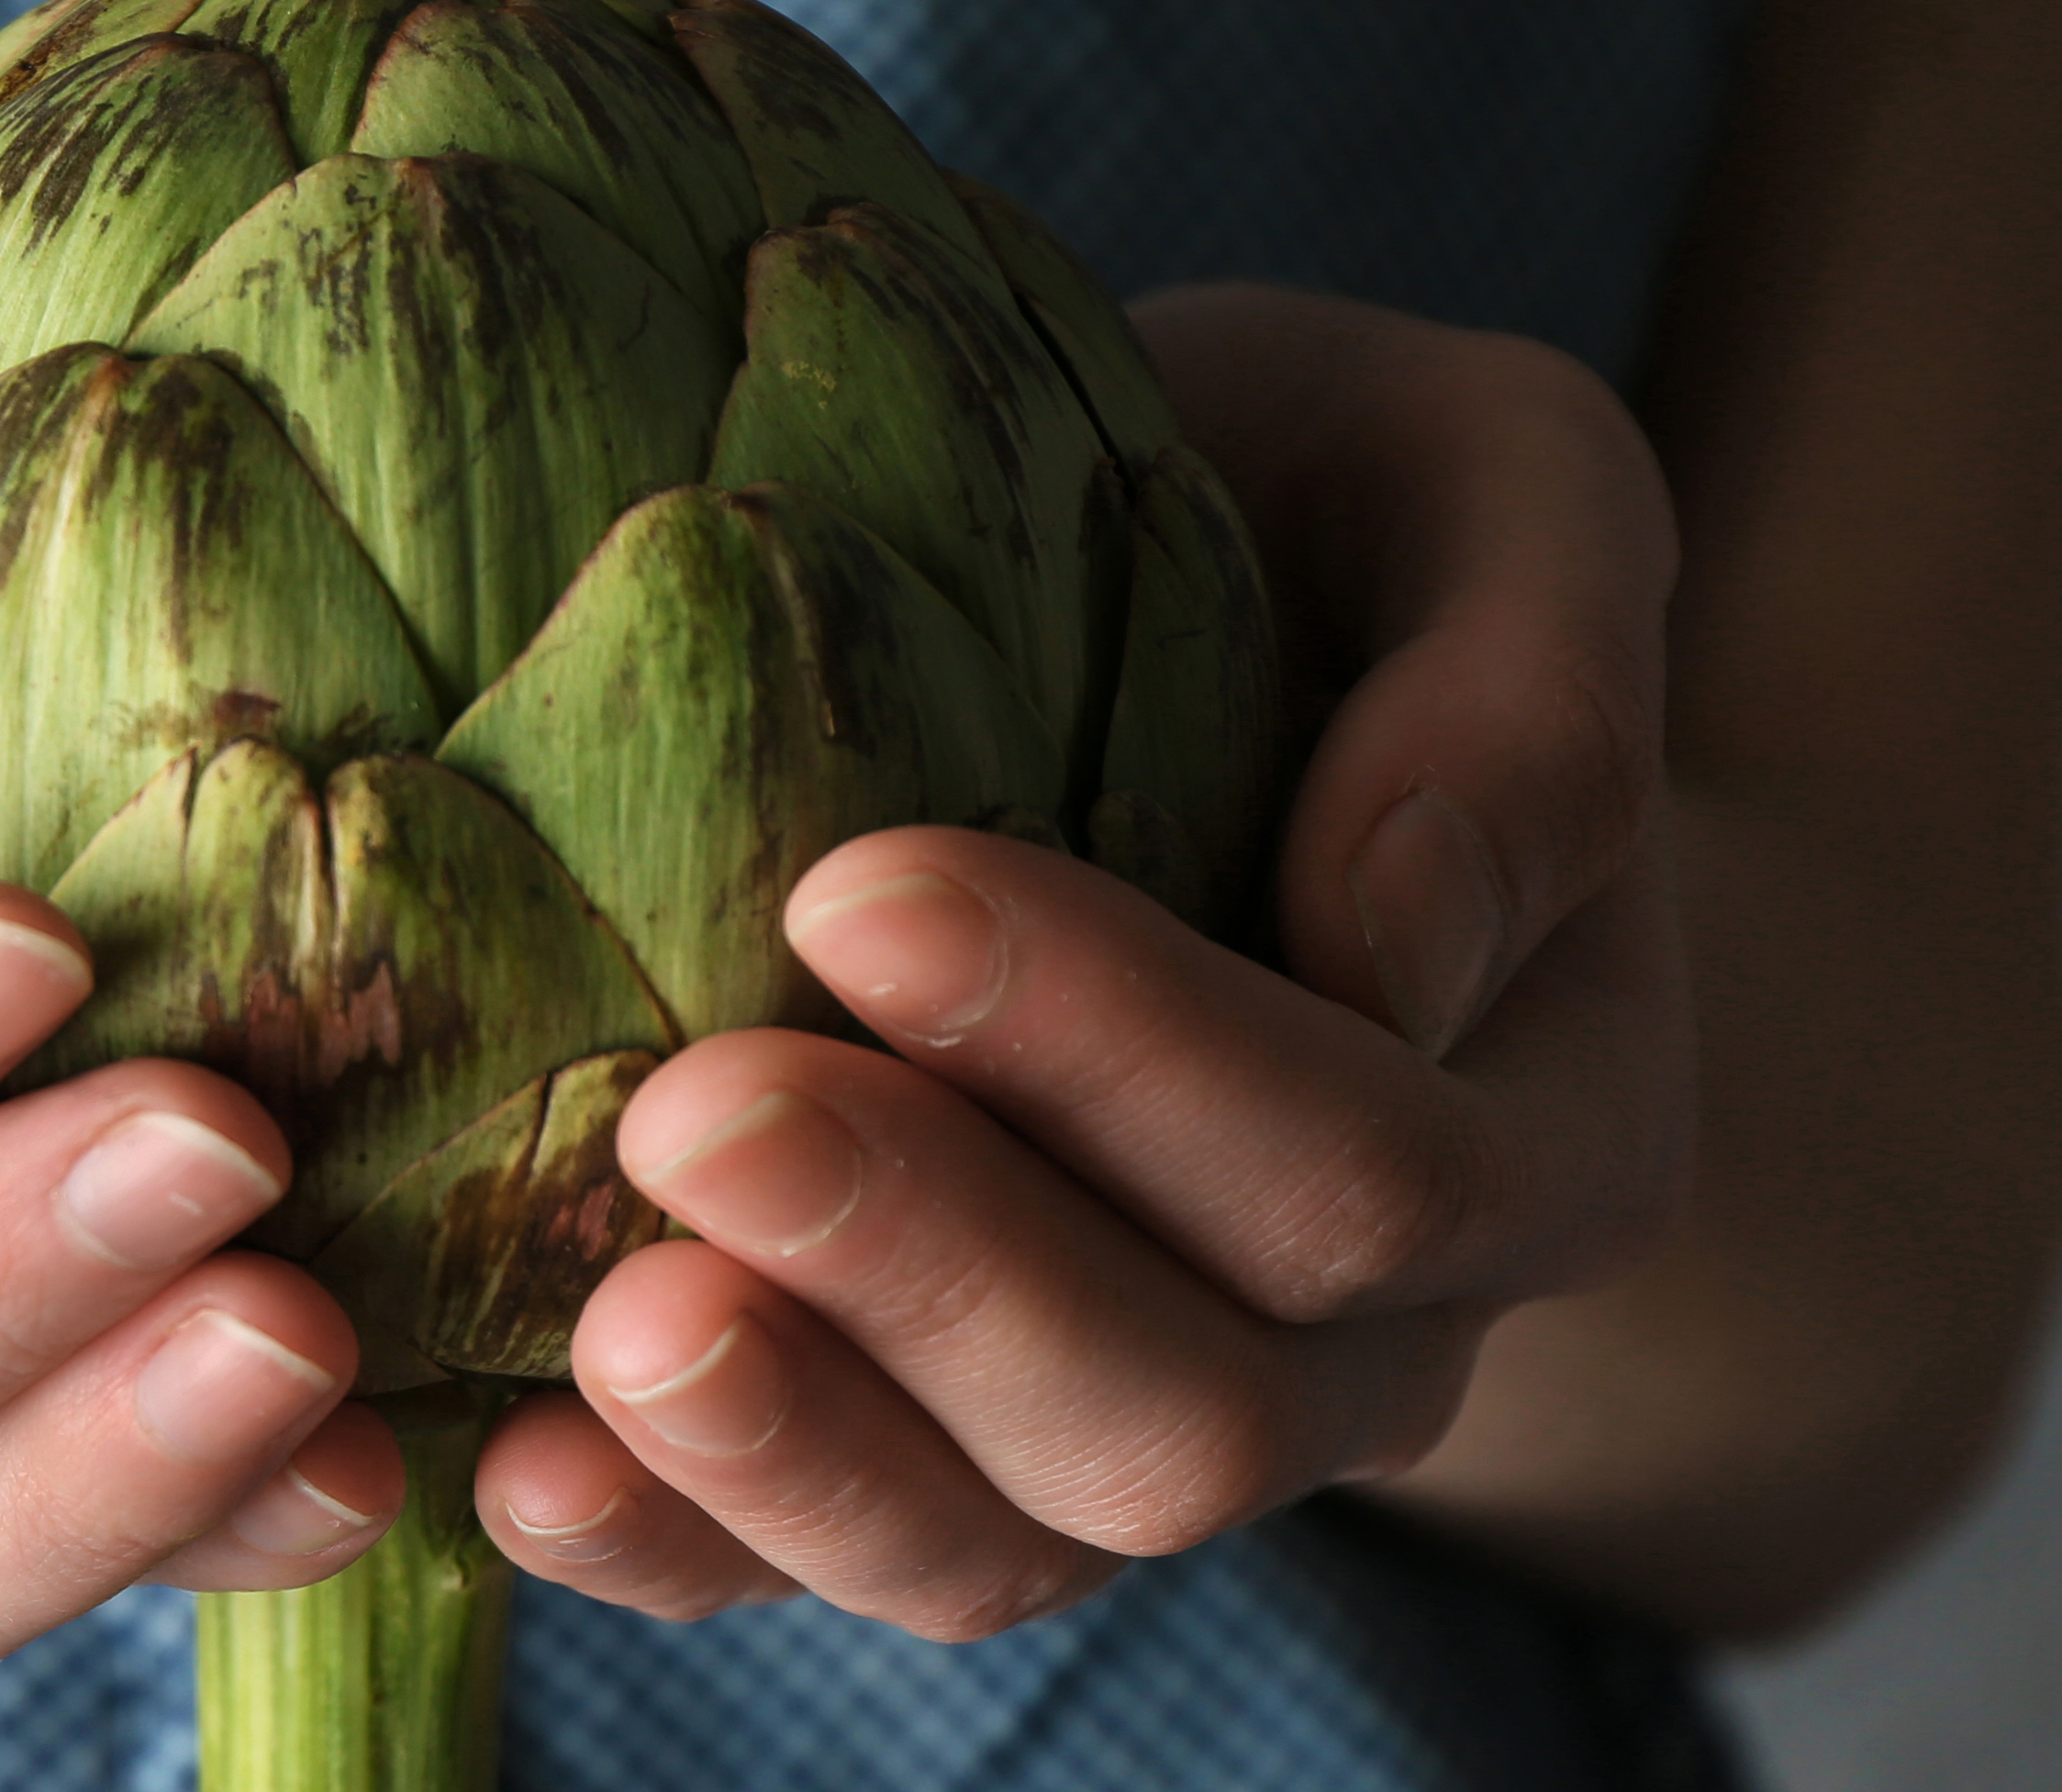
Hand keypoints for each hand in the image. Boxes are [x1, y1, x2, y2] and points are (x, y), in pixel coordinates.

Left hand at [470, 284, 1700, 1634]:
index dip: (1121, 1053)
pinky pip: (820, 1568)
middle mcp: (1371, 1349)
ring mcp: (1140, 1430)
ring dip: (797, 1451)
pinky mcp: (935, 1461)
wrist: (1223, 667)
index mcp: (1546, 1135)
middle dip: (934, 1270)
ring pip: (1005, 1546)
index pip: (1360, 1163)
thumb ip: (1530, 686)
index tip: (858, 885)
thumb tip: (1394, 930)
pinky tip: (516, 1470)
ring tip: (609, 1318)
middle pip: (1188, 1410)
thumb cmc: (1345, 531)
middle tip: (695, 1113)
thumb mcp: (1496, 493)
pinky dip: (673, 1545)